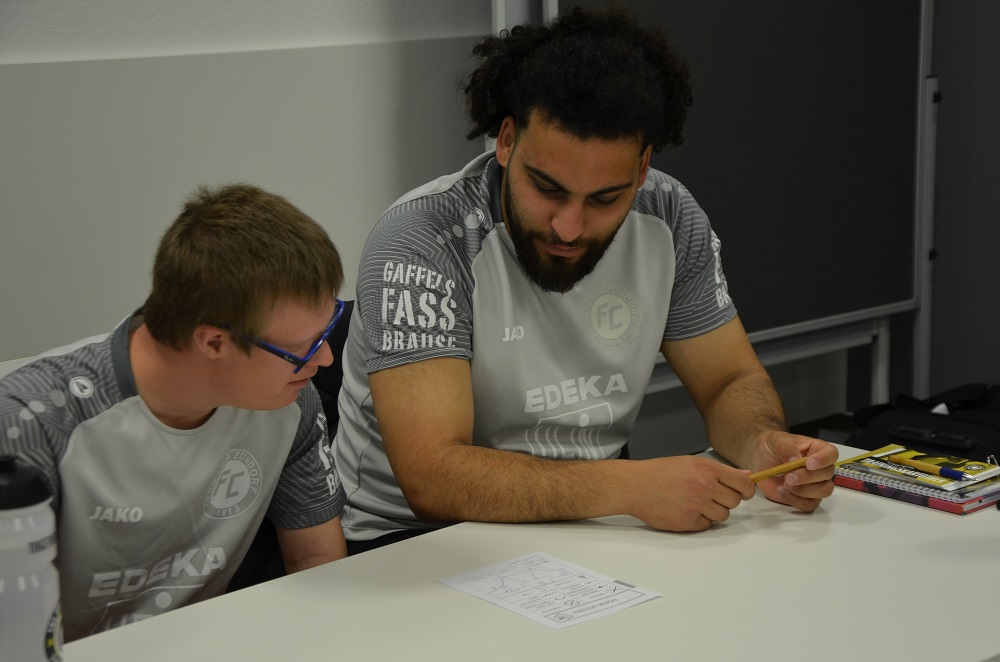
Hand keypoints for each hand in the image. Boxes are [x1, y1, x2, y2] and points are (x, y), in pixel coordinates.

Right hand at [625, 455, 756, 531]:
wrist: (635, 485)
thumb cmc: (659, 473)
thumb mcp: (691, 463)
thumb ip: (719, 471)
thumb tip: (745, 476)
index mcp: (706, 469)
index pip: (743, 483)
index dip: (747, 490)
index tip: (745, 492)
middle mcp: (704, 486)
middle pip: (734, 501)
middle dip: (726, 500)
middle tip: (711, 496)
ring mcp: (696, 505)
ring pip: (722, 516)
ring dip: (713, 512)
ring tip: (696, 503)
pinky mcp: (688, 521)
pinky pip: (707, 526)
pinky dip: (700, 521)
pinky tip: (686, 510)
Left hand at [751, 432, 837, 511]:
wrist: (760, 459)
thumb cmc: (771, 446)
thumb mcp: (775, 440)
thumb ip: (787, 447)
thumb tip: (796, 460)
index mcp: (817, 449)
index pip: (831, 454)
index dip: (823, 460)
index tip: (809, 464)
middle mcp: (820, 467)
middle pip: (827, 475)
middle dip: (808, 478)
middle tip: (788, 478)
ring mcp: (815, 483)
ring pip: (823, 491)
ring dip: (803, 491)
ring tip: (784, 485)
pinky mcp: (805, 497)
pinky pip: (810, 504)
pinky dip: (796, 500)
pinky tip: (782, 491)